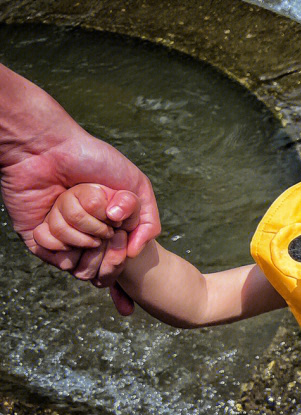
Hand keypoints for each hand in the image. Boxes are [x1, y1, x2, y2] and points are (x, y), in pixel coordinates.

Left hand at [0, 66, 159, 302]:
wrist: (49, 148)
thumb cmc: (94, 160)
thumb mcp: (137, 185)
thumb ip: (148, 221)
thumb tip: (133, 252)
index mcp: (111, 226)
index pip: (119, 258)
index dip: (119, 253)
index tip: (118, 231)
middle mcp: (87, 234)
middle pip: (99, 266)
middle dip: (100, 242)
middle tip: (97, 220)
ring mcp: (62, 237)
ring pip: (74, 262)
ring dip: (74, 233)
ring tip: (69, 206)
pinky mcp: (37, 237)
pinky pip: (50, 255)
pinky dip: (53, 239)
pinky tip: (50, 217)